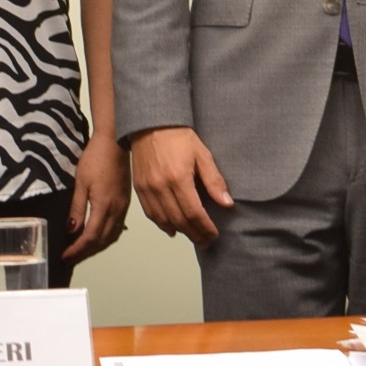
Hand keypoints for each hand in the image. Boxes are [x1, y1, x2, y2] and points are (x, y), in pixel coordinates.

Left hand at [64, 134, 131, 263]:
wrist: (115, 143)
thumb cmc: (95, 159)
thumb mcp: (81, 182)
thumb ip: (77, 208)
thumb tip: (71, 230)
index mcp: (104, 206)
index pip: (90, 237)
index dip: (77, 250)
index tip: (65, 257)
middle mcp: (117, 211)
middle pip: (101, 241)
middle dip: (85, 253)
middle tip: (70, 259)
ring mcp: (123, 208)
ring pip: (111, 237)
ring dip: (96, 247)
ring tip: (81, 251)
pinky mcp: (125, 204)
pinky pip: (117, 229)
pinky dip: (105, 238)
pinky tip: (97, 238)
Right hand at [127, 127, 231, 246]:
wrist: (151, 124)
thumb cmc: (178, 137)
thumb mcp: (202, 155)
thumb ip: (214, 181)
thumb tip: (226, 203)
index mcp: (178, 178)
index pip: (194, 212)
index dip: (205, 227)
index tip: (214, 234)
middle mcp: (160, 186)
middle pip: (179, 220)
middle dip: (195, 234)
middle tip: (206, 240)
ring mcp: (148, 189)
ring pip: (164, 221)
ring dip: (180, 232)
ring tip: (193, 236)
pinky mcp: (139, 188)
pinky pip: (151, 214)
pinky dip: (162, 224)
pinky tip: (173, 228)